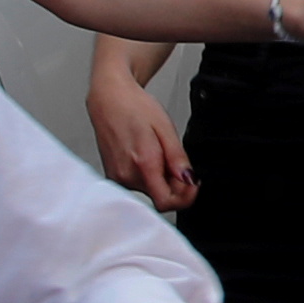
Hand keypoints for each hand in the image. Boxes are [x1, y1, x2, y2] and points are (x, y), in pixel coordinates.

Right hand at [87, 65, 195, 208]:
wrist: (109, 99)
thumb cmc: (135, 108)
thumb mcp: (166, 128)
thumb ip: (177, 158)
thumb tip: (188, 179)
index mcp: (142, 163)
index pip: (166, 202)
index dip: (185, 198)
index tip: (194, 184)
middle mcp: (126, 175)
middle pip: (159, 197)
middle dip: (175, 185)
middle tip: (176, 161)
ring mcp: (117, 178)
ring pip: (149, 192)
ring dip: (161, 180)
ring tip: (159, 153)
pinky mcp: (113, 176)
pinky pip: (137, 185)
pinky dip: (148, 177)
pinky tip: (148, 158)